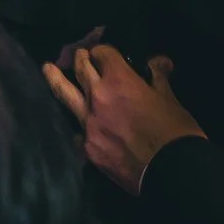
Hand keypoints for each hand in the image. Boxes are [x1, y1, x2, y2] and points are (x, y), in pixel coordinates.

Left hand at [42, 44, 204, 196]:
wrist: (173, 172)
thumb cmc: (176, 132)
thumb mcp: (170, 99)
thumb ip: (158, 77)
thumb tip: (158, 61)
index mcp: (119, 81)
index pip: (103, 53)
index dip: (105, 51)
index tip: (106, 53)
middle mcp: (97, 97)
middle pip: (81, 69)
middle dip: (82, 59)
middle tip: (80, 56)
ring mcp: (88, 123)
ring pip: (65, 94)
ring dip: (55, 79)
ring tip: (46, 68)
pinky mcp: (86, 148)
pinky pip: (77, 132)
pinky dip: (80, 127)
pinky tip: (78, 128)